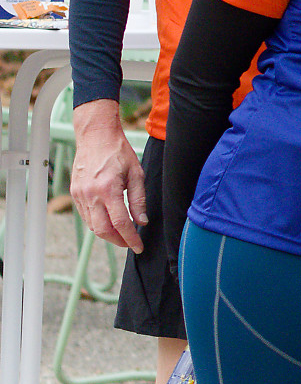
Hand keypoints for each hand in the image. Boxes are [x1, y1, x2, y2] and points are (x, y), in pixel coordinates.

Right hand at [70, 99, 145, 251]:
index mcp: (108, 189)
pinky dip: (97, 223)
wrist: (96, 136)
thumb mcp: (136, 174)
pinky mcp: (75, 193)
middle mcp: (90, 195)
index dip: (130, 238)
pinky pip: (85, 216)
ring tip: (122, 235)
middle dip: (118, 241)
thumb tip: (142, 221)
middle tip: (131, 244)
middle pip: (103, 230)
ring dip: (107, 234)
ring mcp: (80, 195)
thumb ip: (138, 199)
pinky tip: (109, 223)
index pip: (120, 222)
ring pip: (92, 225)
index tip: (138, 246)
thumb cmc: (118, 151)